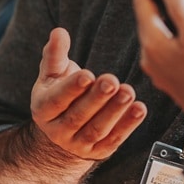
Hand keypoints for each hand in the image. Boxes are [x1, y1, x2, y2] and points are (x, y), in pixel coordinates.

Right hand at [29, 28, 145, 162]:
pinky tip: (140, 109)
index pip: (56, 100)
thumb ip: (56, 54)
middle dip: (97, 98)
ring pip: (98, 129)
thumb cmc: (59, 94)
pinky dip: (128, 124)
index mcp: (44, 109)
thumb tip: (59, 32)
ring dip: (115, 111)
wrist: (62, 135)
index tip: (87, 75)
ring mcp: (78, 144)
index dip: (71, 88)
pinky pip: (114, 139)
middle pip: (79, 115)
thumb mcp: (52, 75)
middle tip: (112, 81)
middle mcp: (59, 130)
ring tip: (128, 92)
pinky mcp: (99, 151)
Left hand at [131, 0, 183, 124]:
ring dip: (160, 17)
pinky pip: (164, 48)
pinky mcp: (169, 77)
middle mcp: (150, 57)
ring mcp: (158, 69)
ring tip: (166, 3)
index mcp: (154, 43)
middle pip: (146, 19)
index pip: (142, 4)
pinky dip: (168, 34)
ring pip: (155, 34)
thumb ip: (180, 5)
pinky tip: (179, 34)